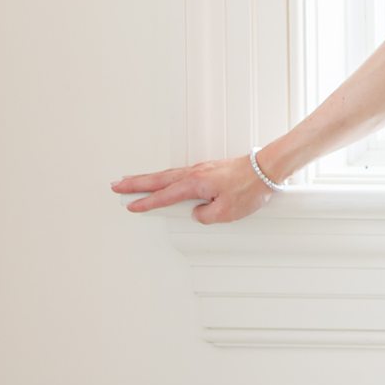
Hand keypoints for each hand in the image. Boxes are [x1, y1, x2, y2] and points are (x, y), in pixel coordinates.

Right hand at [111, 156, 273, 224]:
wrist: (268, 168)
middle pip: (159, 179)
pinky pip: (181, 174)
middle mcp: (195, 173)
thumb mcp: (225, 212)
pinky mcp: (210, 169)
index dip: (146, 203)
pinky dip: (166, 177)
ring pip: (168, 175)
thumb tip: (196, 213)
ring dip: (149, 178)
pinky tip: (164, 180)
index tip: (130, 206)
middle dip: (136, 183)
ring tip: (132, 181)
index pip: (164, 196)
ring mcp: (202, 169)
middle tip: (116, 185)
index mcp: (195, 183)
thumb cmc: (251, 187)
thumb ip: (204, 216)